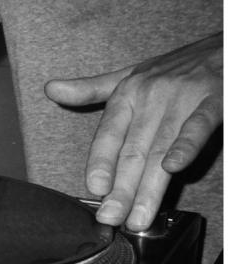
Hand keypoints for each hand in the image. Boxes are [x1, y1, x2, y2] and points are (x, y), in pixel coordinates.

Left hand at [44, 32, 221, 230]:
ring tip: (139, 217)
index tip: (94, 190)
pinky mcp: (215, 98)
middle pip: (132, 151)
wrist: (226, 44)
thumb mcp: (130, 74)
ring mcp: (182, 97)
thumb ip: (91, 89)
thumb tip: (50, 89)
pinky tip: (173, 168)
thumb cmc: (176, 66)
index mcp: (127, 94)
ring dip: (149, 186)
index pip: (108, 135)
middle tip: (111, 219)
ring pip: (160, 148)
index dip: (100, 163)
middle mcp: (150, 96)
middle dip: (121, 189)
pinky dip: (185, 146)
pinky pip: (197, 126)